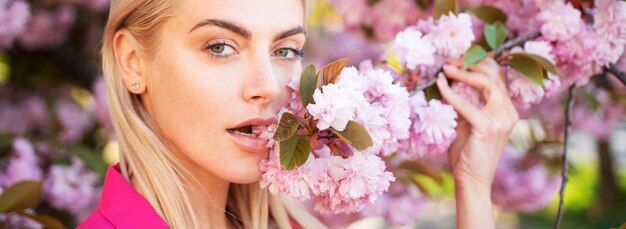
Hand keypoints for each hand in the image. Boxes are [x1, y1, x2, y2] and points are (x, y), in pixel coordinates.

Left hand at [436, 57, 518, 191]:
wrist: (471, 180)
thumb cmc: (467, 154)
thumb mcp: (467, 123)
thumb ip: (466, 105)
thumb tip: (451, 83)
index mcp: (506, 110)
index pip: (497, 76)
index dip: (478, 63)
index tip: (458, 59)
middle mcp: (508, 113)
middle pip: (494, 74)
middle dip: (471, 63)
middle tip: (449, 61)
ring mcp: (502, 120)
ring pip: (487, 83)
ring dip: (464, 73)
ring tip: (445, 68)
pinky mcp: (488, 129)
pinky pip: (467, 104)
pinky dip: (451, 92)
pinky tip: (441, 85)